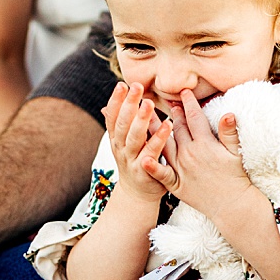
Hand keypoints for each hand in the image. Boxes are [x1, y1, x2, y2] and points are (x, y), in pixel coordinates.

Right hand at [104, 82, 174, 209]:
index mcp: (116, 139)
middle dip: (128, 105)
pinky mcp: (145, 172)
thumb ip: (123, 122)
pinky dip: (158, 139)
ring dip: (141, 120)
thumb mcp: (125, 142)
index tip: (121, 85)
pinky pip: (152, 153)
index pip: (112, 117)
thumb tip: (112, 101)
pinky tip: (167, 125)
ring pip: (134, 138)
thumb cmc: (136, 161)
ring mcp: (132, 161)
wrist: (138, 195)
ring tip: (149, 103)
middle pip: (122, 124)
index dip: (115, 101)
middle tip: (136, 86)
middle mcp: (121, 149)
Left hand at [158, 95, 251, 223]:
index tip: (184, 91)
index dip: (189, 103)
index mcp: (205, 144)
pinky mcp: (177, 185)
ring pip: (165, 145)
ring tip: (147, 117)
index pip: (195, 118)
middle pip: (179, 128)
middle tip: (168, 101)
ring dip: (155, 130)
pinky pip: (162, 174)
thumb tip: (229, 113)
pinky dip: (153, 167)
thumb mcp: (236, 153)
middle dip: (174, 113)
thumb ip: (229, 132)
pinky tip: (142, 158)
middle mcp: (190, 154)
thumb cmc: (236, 178)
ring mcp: (182, 170)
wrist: (231, 206)